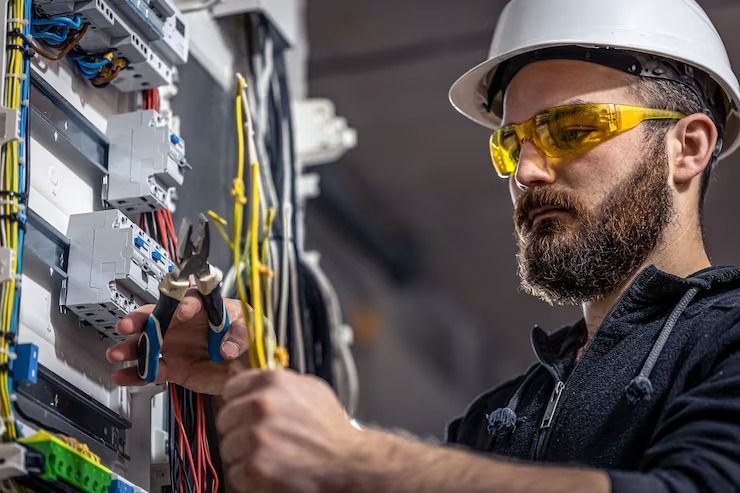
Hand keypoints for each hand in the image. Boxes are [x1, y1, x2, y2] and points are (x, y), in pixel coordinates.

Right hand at [106, 290, 248, 394]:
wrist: (248, 366)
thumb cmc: (249, 337)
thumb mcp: (251, 329)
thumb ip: (240, 335)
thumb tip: (228, 347)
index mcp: (204, 308)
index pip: (189, 300)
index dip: (184, 304)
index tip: (182, 310)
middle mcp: (184, 324)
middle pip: (157, 317)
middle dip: (140, 320)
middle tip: (128, 325)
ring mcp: (176, 346)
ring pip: (148, 344)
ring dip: (130, 348)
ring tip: (116, 353)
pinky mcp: (174, 367)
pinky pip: (151, 370)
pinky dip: (136, 374)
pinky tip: (123, 375)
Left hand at [217, 369, 360, 492]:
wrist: (348, 462)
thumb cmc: (330, 428)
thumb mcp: (310, 388)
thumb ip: (280, 381)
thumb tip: (251, 377)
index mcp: (272, 381)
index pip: (231, 389)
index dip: (239, 403)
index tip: (247, 413)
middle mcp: (261, 405)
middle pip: (225, 419)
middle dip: (240, 430)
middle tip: (263, 439)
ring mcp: (256, 436)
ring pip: (227, 447)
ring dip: (243, 455)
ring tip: (270, 456)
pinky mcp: (254, 466)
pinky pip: (234, 472)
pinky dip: (249, 477)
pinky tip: (271, 470)